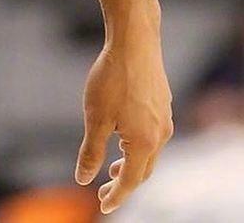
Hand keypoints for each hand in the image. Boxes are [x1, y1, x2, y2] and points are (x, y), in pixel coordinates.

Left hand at [75, 28, 173, 213]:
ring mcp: (165, 119)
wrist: (135, 41)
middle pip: (143, 170)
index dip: (116, 196)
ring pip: (149, 152)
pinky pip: (152, 134)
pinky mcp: (163, 104)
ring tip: (112, 165)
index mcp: (144, 143)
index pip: (130, 181)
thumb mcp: (95, 117)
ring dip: (131, 163)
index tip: (103, 206)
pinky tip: (123, 134)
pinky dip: (137, 145)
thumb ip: (91, 151)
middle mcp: (161, 135)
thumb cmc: (112, 78)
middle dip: (124, 183)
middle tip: (104, 190)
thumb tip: (82, 178)